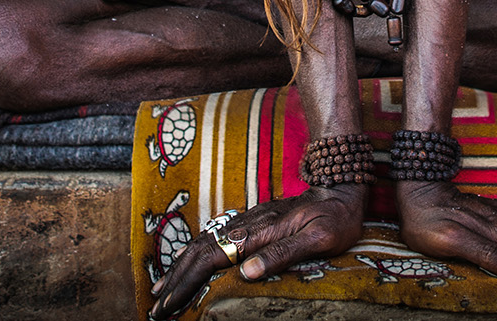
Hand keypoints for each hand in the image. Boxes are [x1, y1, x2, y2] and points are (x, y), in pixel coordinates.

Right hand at [148, 184, 365, 318]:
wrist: (341, 186)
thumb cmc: (335, 218)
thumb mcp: (318, 238)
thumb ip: (282, 253)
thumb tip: (245, 272)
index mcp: (258, 232)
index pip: (211, 259)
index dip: (186, 283)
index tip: (169, 306)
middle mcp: (246, 224)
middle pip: (199, 252)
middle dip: (175, 281)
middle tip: (155, 310)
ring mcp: (247, 221)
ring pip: (202, 244)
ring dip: (179, 269)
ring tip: (161, 291)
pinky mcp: (251, 222)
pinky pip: (213, 238)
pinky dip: (193, 254)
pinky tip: (186, 263)